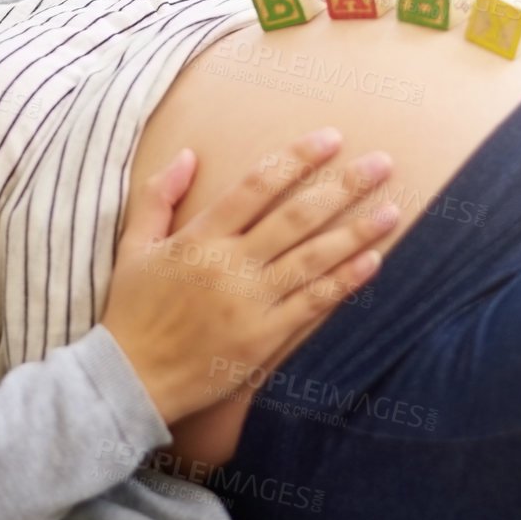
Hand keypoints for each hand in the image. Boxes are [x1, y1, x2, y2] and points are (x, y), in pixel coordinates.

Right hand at [102, 128, 399, 426]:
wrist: (128, 381)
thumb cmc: (130, 312)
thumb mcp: (133, 247)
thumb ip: (157, 197)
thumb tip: (188, 155)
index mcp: (199, 237)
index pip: (256, 185)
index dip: (297, 158)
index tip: (331, 139)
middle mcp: (230, 265)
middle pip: (297, 215)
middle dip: (344, 185)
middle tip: (382, 163)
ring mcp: (250, 303)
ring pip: (313, 258)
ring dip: (357, 232)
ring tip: (392, 210)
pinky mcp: (263, 339)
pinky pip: (311, 304)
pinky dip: (344, 282)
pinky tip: (373, 262)